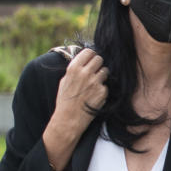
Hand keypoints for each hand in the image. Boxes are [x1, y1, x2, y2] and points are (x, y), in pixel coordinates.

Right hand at [43, 49, 107, 170]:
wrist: (69, 118)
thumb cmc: (65, 100)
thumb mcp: (64, 81)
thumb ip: (74, 69)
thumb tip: (83, 60)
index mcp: (73, 68)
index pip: (89, 52)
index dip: (91, 55)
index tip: (91, 59)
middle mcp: (85, 73)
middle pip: (100, 59)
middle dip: (98, 64)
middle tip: (95, 70)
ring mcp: (95, 82)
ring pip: (105, 71)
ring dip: (102, 75)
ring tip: (94, 84)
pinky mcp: (103, 91)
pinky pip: (106, 85)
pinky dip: (102, 89)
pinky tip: (94, 95)